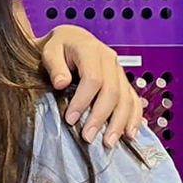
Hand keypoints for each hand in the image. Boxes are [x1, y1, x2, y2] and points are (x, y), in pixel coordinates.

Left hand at [38, 26, 143, 146]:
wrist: (70, 39)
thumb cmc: (58, 46)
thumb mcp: (49, 51)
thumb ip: (54, 66)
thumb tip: (61, 83)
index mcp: (90, 49)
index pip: (93, 78)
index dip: (82, 101)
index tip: (70, 119)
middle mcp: (109, 60)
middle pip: (112, 91)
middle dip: (100, 117)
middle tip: (88, 137)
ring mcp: (119, 71)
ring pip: (126, 98)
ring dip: (119, 122)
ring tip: (108, 142)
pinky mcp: (123, 81)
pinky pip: (134, 100)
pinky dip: (134, 118)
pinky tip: (130, 134)